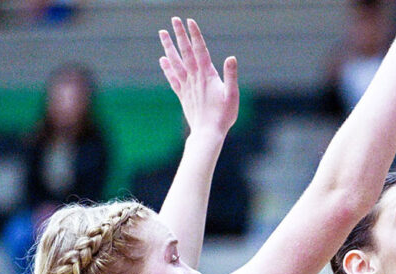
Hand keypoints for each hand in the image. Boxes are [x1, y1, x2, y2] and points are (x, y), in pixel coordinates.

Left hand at [158, 17, 238, 139]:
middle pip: (185, 52)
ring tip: (162, 33)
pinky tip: (162, 59)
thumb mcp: (232, 95)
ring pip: (175, 62)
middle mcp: (195, 78)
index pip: (200, 50)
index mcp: (207, 75)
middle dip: (179, 35)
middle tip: (173, 20)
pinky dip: (167, 68)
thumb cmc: (223, 116)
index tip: (189, 21)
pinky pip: (173, 78)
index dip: (195, 35)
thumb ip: (231, 76)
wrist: (208, 133)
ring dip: (169, 47)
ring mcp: (187, 86)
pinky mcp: (183, 95)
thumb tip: (231, 57)